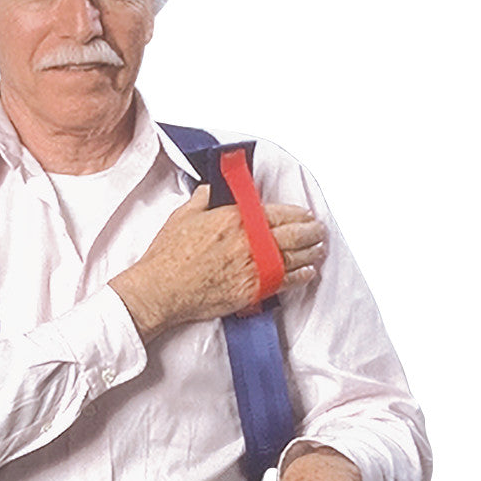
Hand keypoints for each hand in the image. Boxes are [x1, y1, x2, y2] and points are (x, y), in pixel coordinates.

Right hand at [110, 186, 324, 342]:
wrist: (161, 289)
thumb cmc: (168, 255)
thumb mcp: (184, 216)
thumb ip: (203, 199)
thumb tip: (210, 190)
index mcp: (236, 219)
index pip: (278, 212)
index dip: (297, 213)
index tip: (304, 214)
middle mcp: (250, 242)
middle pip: (294, 234)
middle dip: (311, 231)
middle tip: (318, 230)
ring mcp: (253, 268)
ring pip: (294, 258)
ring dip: (311, 252)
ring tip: (319, 249)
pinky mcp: (252, 291)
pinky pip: (285, 282)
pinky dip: (300, 276)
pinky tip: (308, 272)